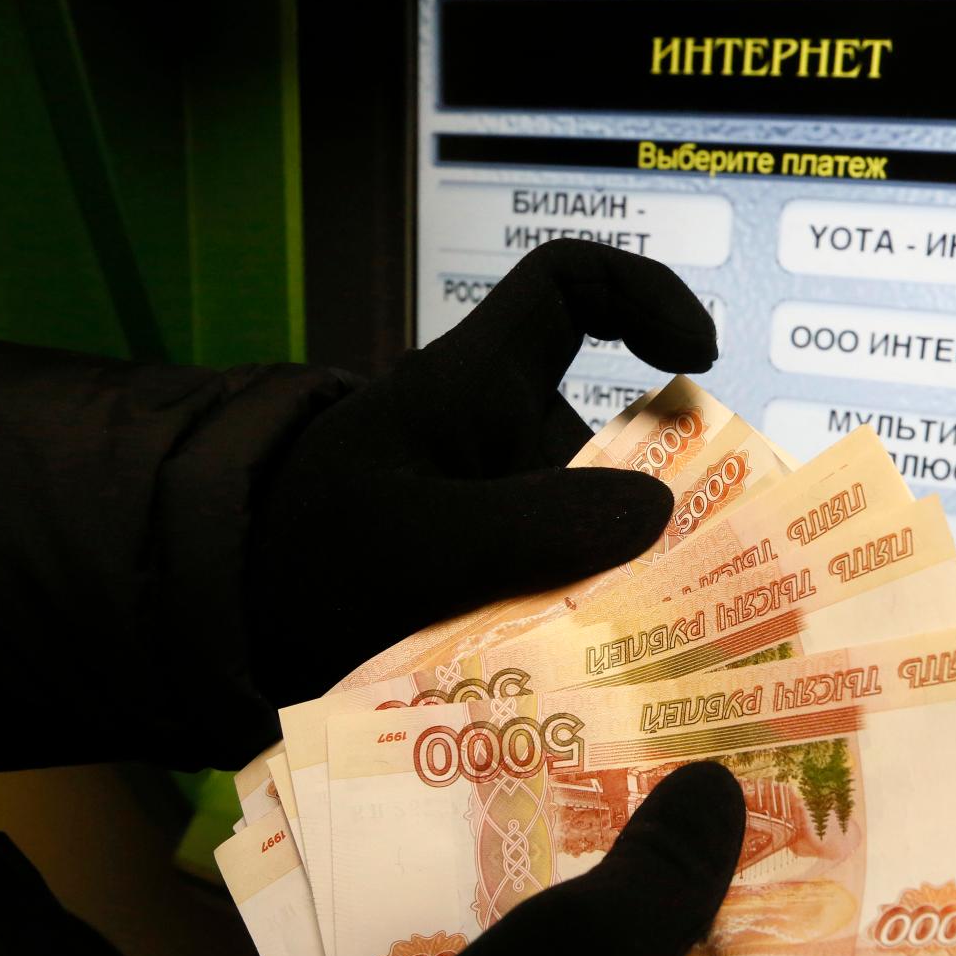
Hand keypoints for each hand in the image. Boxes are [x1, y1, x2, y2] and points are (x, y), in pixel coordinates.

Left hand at [249, 240, 716, 705]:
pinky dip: (602, 611)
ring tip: (676, 638)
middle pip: (615, 429)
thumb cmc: (305, 557)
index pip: (566, 287)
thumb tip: (656, 509)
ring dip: (637, 569)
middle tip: (721, 561)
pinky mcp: (496, 569)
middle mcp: (499, 437)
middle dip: (673, 488)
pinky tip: (620, 668)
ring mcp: (500, 505)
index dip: (644, 292)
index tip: (698, 354)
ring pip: (598, 516)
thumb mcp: (412, 545)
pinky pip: (572, 574)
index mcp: (473, 386)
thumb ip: (527, 527)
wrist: (234, 627)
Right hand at [333, 762, 855, 955]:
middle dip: (711, 866)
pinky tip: (574, 897)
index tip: (757, 754)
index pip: (817, 934)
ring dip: (652, 908)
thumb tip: (722, 788)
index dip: (785, 839)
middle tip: (683, 762)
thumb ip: (668, 862)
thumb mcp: (586, 948)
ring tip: (624, 806)